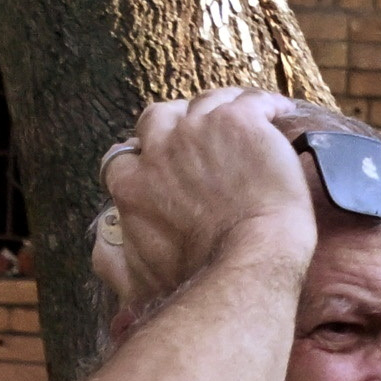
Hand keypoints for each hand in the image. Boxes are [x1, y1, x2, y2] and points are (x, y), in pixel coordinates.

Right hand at [99, 90, 313, 323]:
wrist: (248, 263)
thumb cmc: (199, 280)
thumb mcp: (136, 278)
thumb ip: (112, 261)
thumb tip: (103, 248)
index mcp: (131, 182)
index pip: (128, 156)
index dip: (148, 156)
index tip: (168, 163)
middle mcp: (159, 149)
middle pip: (159, 117)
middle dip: (177, 121)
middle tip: (203, 133)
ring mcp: (199, 131)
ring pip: (205, 102)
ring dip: (221, 106)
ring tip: (241, 115)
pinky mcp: (239, 123)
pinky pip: (251, 100)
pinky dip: (264, 102)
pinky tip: (277, 109)